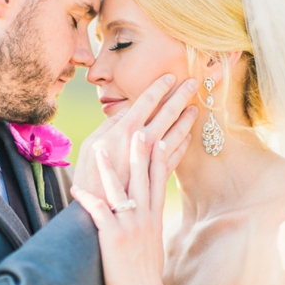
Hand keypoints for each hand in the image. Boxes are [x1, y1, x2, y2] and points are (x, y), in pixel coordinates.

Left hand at [71, 129, 190, 284]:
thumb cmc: (147, 279)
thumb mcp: (154, 249)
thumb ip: (148, 231)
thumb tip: (145, 224)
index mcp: (154, 220)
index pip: (158, 183)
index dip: (158, 160)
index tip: (157, 140)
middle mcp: (144, 219)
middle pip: (143, 179)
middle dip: (140, 152)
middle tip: (138, 129)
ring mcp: (129, 226)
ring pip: (119, 190)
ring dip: (109, 168)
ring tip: (100, 149)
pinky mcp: (114, 237)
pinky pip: (98, 212)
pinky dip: (87, 200)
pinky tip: (75, 189)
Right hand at [73, 74, 198, 199]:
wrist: (97, 208)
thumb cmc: (88, 175)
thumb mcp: (90, 145)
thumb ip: (109, 126)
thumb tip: (126, 112)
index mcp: (125, 131)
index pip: (146, 101)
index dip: (159, 87)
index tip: (170, 75)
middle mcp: (143, 143)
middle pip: (167, 114)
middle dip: (181, 96)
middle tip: (193, 82)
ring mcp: (153, 160)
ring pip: (176, 135)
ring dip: (187, 119)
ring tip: (195, 108)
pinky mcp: (158, 177)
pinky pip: (175, 157)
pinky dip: (183, 145)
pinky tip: (188, 136)